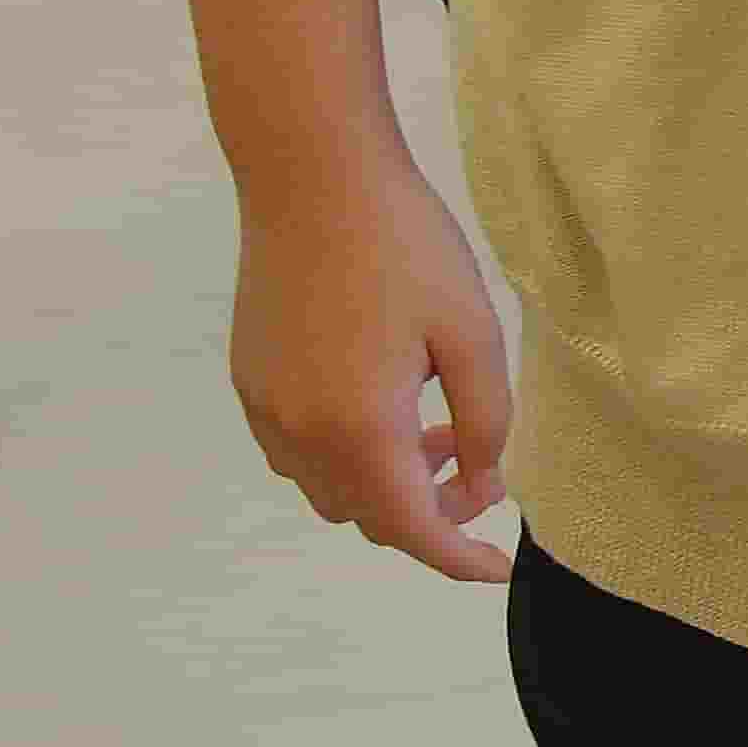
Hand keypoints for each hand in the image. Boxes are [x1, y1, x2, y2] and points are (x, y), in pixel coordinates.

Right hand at [232, 166, 512, 581]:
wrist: (311, 177)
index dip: (458, 559)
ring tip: (439, 428)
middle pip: (367, 515)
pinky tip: (388, 398)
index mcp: (357, 427)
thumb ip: (484, 422)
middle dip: (429, 512)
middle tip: (481, 470)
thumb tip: (483, 483)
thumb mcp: (472, 334)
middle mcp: (298, 431)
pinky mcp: (249, 379)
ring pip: (330, 486)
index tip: (498, 568)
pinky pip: (299, 449)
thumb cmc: (404, 246)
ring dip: (386, 481)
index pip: (410, 529)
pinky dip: (347, 451)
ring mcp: (263, 407)